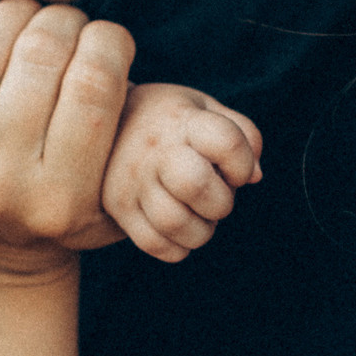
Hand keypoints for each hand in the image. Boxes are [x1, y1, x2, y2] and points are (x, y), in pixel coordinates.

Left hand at [0, 0, 134, 279]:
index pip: (94, 85)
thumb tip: (150, 71)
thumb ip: (139, 132)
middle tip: (68, 24)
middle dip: (65, 21)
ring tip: (30, 18)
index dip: (108, 40)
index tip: (107, 37)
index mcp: (60, 199)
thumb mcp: (116, 185)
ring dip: (18, 10)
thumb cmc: (65, 198)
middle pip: (40, 55)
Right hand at [101, 83, 261, 261]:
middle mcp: (154, 149)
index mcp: (181, 120)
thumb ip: (240, 133)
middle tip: (214, 194)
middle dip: (220, 201)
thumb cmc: (167, 119)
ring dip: (201, 230)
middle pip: (196, 185)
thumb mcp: (202, 108)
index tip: (233, 167)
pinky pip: (156, 246)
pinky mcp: (118, 207)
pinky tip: (179, 228)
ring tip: (196, 214)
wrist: (101, 122)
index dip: (242, 163)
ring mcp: (132, 180)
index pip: (227, 141)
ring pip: (176, 224)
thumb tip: (254, 177)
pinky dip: (178, 247)